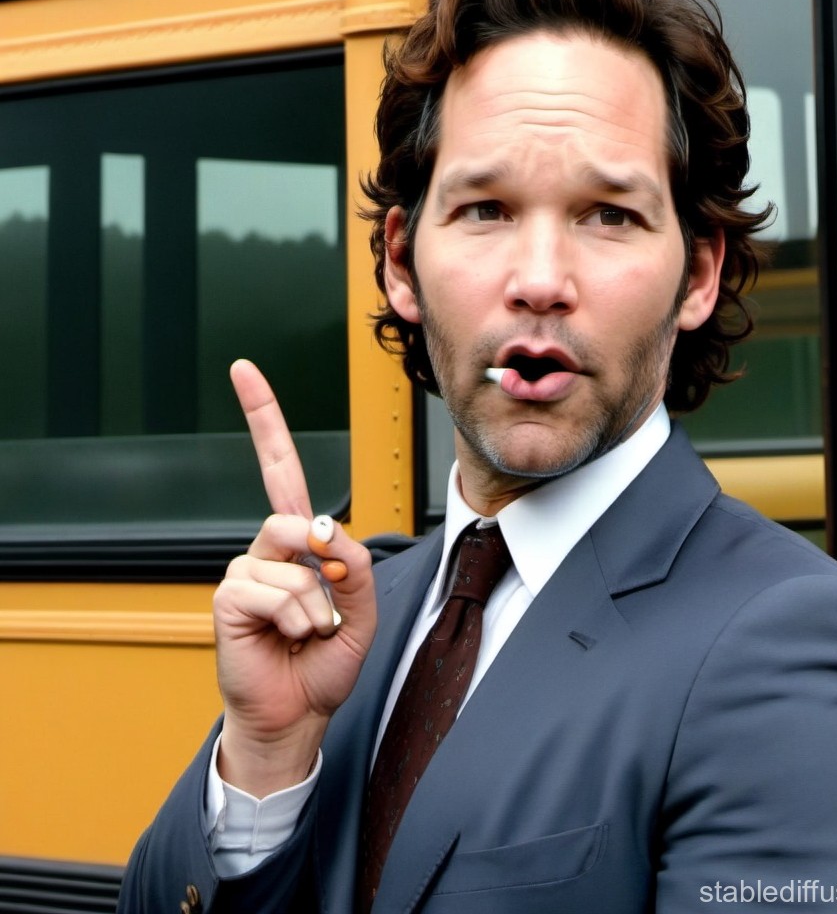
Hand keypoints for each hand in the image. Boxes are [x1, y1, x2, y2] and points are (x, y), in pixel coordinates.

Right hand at [213, 359, 376, 795]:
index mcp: (298, 542)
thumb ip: (354, 564)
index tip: (243, 369)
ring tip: (310, 632)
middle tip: (327, 601)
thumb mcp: (362, 608)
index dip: (264, 419)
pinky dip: (296, 616)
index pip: (280, 469)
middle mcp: (267, 548)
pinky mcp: (228, 598)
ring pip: (292, 560)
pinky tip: (288, 637)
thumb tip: (323, 532)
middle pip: (289, 511)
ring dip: (316, 604)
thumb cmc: (324, 660)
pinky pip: (271, 589)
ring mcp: (244, 571)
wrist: (298, 713)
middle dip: (314, 551)